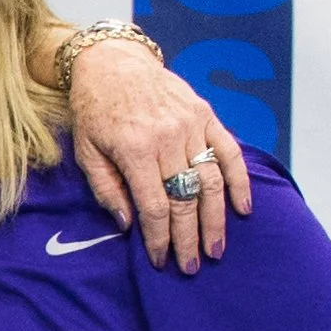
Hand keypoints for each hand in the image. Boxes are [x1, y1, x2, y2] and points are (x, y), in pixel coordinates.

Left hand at [66, 39, 253, 271]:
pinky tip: (243, 208)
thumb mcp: (87, 152)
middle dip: (189, 238)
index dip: (160, 238)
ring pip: (211, 180)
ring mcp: (191, 125)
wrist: (114, 63)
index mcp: (135, 150)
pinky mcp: (206, 115)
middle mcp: (167, 138)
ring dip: (216, 219)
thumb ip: (107, 189)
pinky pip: (229, 151)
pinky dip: (239, 181)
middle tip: (192, 266)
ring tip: (216, 248)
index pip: (155, 206)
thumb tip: (128, 225)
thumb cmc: (95, 111)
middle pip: (185, 199)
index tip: (160, 261)